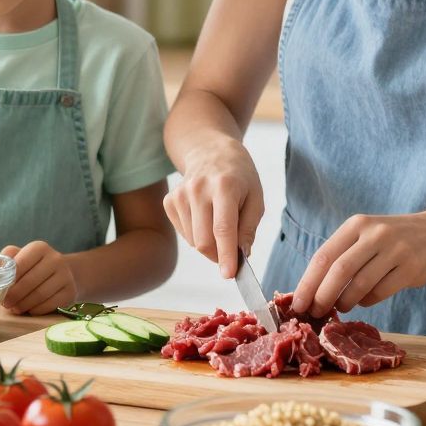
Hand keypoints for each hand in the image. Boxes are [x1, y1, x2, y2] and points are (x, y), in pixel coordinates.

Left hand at [2, 241, 77, 313]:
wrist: (65, 273)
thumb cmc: (35, 266)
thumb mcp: (22, 256)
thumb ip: (7, 260)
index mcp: (39, 248)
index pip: (19, 265)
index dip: (7, 280)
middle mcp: (55, 259)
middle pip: (29, 282)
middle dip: (14, 296)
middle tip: (5, 304)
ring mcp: (65, 276)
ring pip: (39, 295)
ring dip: (23, 305)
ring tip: (15, 308)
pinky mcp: (70, 292)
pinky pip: (49, 305)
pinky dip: (36, 310)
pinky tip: (29, 309)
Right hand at [162, 140, 263, 279]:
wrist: (210, 151)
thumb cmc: (239, 176)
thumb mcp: (255, 197)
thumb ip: (249, 228)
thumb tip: (241, 255)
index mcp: (225, 186)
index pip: (223, 229)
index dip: (227, 255)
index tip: (229, 275)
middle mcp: (198, 189)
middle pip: (204, 241)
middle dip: (219, 255)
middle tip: (232, 253)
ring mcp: (180, 194)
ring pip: (193, 241)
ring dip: (209, 244)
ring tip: (219, 222)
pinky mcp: (169, 201)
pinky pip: (184, 234)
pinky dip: (197, 235)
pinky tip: (205, 217)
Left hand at [291, 213, 425, 318]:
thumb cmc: (389, 239)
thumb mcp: (364, 234)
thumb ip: (340, 255)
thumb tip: (309, 290)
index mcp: (356, 224)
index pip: (323, 256)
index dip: (308, 283)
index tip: (297, 304)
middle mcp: (375, 234)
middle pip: (339, 271)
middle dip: (322, 296)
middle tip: (315, 312)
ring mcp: (395, 250)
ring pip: (360, 285)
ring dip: (345, 302)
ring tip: (341, 306)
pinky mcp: (411, 268)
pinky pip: (380, 293)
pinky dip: (367, 301)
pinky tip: (364, 300)